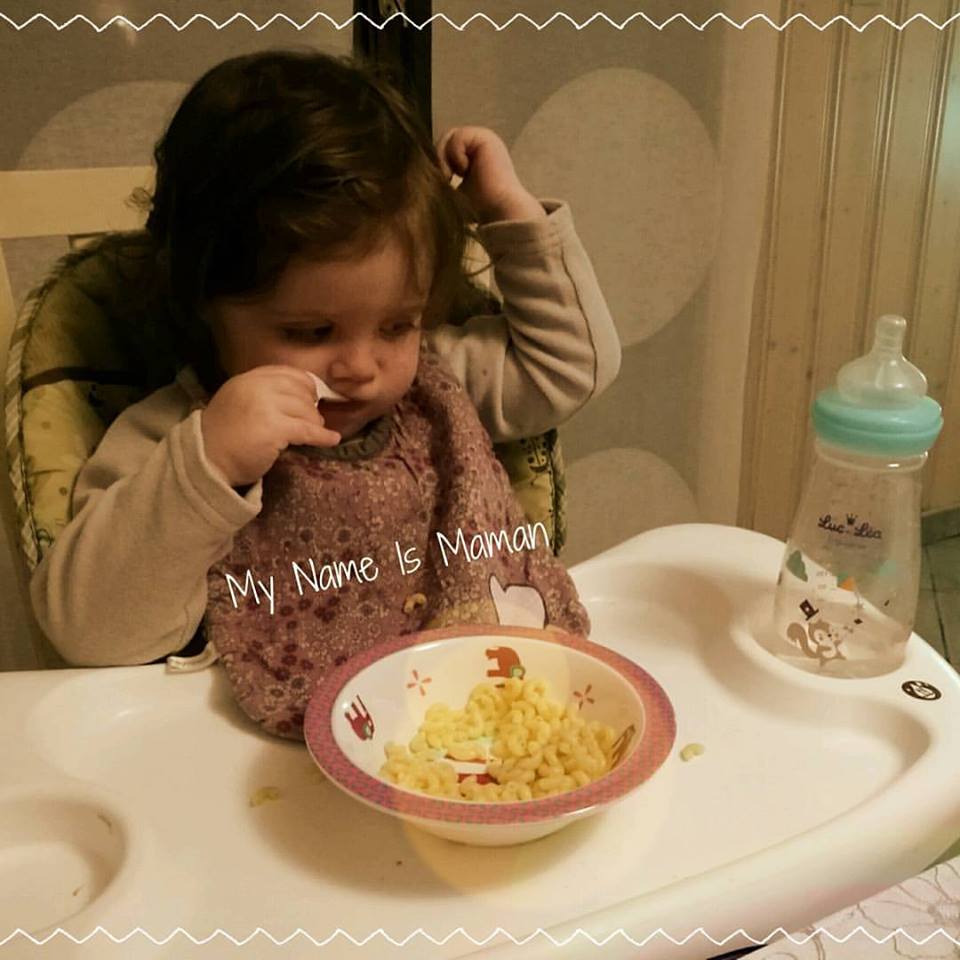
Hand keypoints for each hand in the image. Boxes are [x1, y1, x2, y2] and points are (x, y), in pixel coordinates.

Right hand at [201, 365, 340, 487]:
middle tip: (312, 419)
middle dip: (311, 405)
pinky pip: (308, 430)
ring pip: (307, 410)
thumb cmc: (223, 437)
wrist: (206, 461)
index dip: (304, 385)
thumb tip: (302, 396)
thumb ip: (263, 394)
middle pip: (300, 390)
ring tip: (313, 431)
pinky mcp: (274, 429)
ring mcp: (265, 406)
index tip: (311, 396)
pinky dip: (323, 436)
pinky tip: (332, 440)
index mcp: (247, 379)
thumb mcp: (239, 402)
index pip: (287, 373)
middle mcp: (256, 387)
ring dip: (315, 422)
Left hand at [435, 126, 544, 223]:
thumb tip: (420, 170)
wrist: (498, 212)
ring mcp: (484, 138)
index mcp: (474, 155)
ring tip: (452, 176)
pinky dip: (456, 155)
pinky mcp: (485, 137)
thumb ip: (442, 174)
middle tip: (444, 179)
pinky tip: (466, 170)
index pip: (444, 148)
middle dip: (438, 159)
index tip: (443, 182)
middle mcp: (480, 144)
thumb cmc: (478, 208)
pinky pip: (457, 137)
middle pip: (444, 140)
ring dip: (445, 158)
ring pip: (448, 137)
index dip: (437, 163)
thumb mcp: (452, 188)